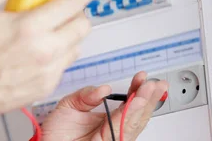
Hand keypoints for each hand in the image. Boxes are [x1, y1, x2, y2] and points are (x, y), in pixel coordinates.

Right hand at [0, 0, 94, 114]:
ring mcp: (48, 71)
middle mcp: (45, 51)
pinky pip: (65, 65)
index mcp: (29, 27)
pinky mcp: (46, 86)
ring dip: (70, 34)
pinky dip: (60, 54)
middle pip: (82, 26)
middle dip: (78, 13)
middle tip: (65, 8)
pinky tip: (41, 50)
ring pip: (77, 46)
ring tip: (51, 29)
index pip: (72, 4)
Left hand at [41, 71, 168, 140]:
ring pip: (133, 122)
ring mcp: (112, 139)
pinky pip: (121, 129)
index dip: (136, 91)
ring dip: (143, 104)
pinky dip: (129, 116)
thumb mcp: (69, 105)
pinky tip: (135, 103)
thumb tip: (104, 88)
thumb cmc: (55, 133)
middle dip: (147, 97)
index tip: (142, 77)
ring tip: (149, 89)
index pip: (127, 105)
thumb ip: (86, 95)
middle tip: (156, 83)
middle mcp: (112, 130)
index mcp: (105, 120)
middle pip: (136, 114)